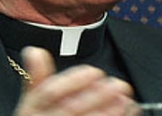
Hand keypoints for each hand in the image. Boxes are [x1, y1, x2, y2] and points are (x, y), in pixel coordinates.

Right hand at [13, 47, 134, 114]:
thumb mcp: (33, 100)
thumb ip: (37, 77)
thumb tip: (34, 51)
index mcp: (32, 108)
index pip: (49, 92)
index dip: (74, 80)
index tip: (95, 72)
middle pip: (71, 109)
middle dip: (97, 95)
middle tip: (118, 85)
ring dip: (109, 112)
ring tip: (125, 100)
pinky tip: (128, 112)